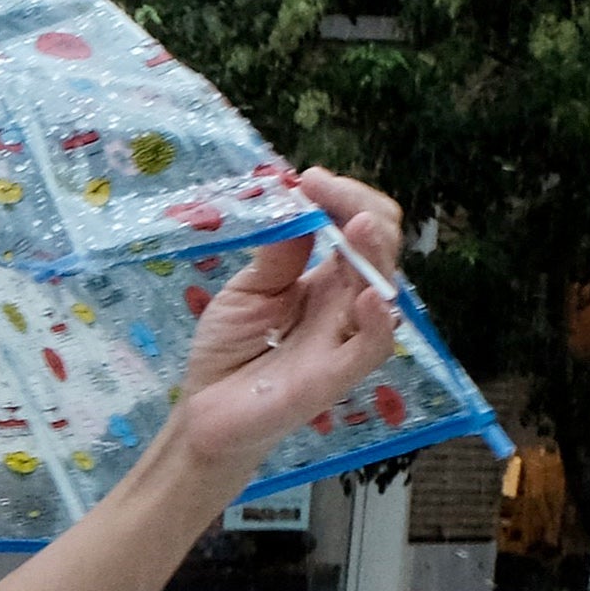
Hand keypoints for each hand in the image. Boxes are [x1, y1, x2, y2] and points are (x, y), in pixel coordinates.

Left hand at [162, 169, 411, 493]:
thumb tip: (301, 207)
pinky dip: (377, 321)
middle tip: (324, 188)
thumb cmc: (231, 350)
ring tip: (359, 225)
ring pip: (384, 290)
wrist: (205, 411)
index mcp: (330, 278)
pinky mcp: (337, 375)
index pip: (362, 226)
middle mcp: (348, 303)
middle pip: (381, 249)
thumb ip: (279, 255)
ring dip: (376, 254)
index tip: (309, 178)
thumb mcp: (250, 291)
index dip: (345, 198)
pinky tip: (367, 297)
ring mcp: (347, 338)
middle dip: (361, 211)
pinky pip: (373, 348)